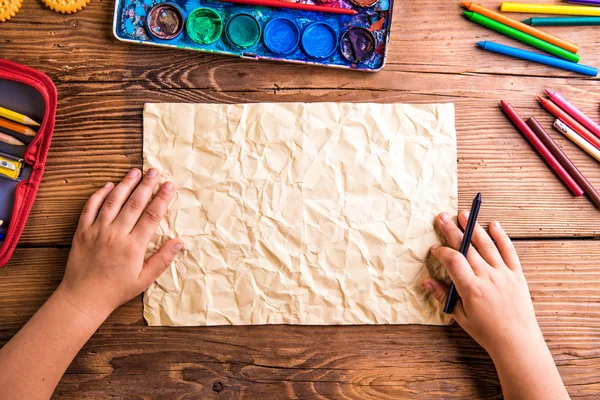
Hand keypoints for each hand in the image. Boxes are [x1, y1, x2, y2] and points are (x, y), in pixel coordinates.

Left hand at [58, 168, 182, 319]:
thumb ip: (162, 259)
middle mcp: (116, 234)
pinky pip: (90, 208)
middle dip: (147, 185)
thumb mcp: (144, 280)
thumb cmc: (116, 290)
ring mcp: (98, 230)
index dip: (162, 198)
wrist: (83, 298)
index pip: (152, 215)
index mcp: (134, 246)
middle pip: (135, 203)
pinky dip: (99, 195)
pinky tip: (108, 185)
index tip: (170, 186)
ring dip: (125, 184)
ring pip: (113, 201)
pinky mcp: (82, 231)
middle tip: (155, 171)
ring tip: (135, 172)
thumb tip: (179, 242)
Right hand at [422, 211, 543, 359]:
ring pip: (486, 245)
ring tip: (463, 214)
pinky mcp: (517, 275)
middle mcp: (488, 277)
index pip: (453, 260)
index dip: (441, 251)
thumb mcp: (460, 316)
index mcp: (472, 289)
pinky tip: (493, 224)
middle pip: (467, 247)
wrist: (517, 342)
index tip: (434, 249)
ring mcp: (504, 274)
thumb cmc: (487, 332)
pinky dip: (501, 236)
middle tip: (441, 217)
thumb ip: (443, 295)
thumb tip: (426, 281)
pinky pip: (509, 251)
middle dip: (452, 230)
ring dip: (473, 227)